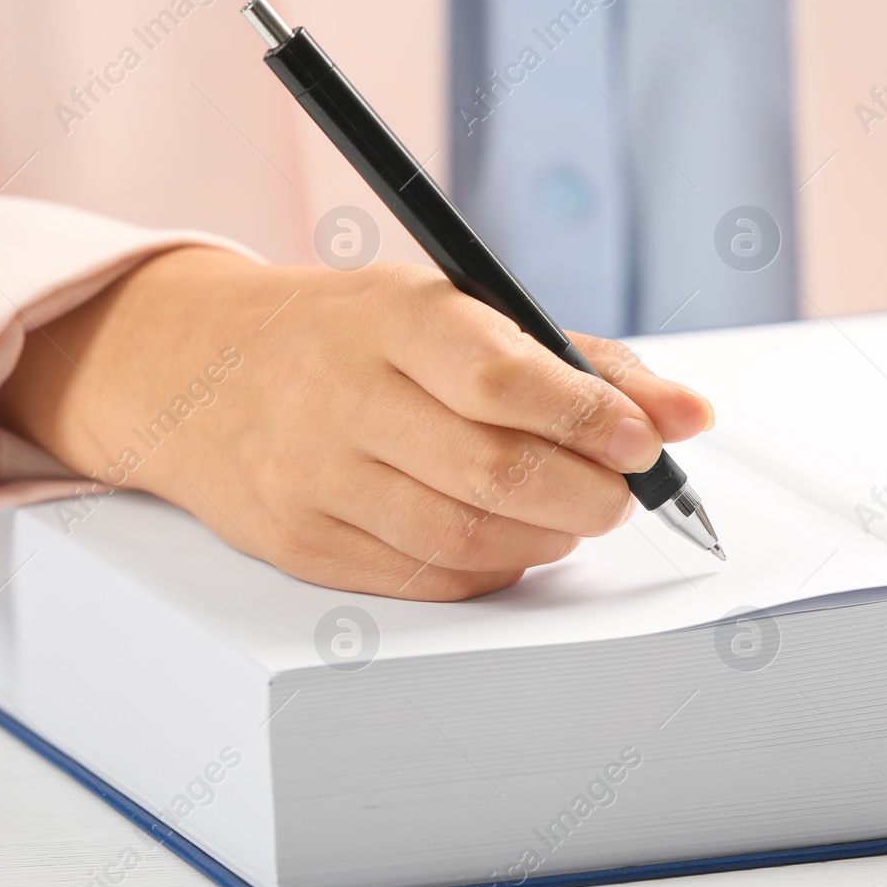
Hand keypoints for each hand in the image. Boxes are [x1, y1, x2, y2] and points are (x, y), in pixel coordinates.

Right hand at [0, 248, 713, 599]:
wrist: (197, 372)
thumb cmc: (346, 335)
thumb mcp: (450, 309)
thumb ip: (576, 359)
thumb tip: (689, 414)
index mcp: (387, 319)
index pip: (500, 375)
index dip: (588, 417)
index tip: (647, 442)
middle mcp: (340, 396)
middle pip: (492, 471)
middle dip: (587, 493)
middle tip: (621, 492)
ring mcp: (312, 476)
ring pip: (463, 536)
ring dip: (548, 536)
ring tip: (572, 514)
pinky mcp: (299, 542)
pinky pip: (423, 577)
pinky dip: (493, 566)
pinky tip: (511, 538)